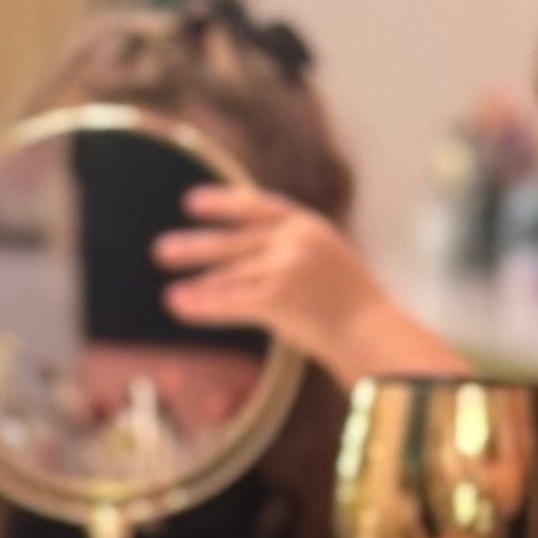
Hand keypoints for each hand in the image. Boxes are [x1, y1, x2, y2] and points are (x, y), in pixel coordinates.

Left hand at [157, 186, 416, 379]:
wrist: (375, 334)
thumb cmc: (356, 310)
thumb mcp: (331, 264)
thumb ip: (296, 252)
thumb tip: (250, 255)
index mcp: (310, 226)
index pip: (257, 207)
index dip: (222, 203)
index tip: (190, 203)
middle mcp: (296, 240)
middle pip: (234, 241)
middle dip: (196, 247)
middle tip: (161, 251)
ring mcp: (286, 267)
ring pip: (229, 273)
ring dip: (195, 281)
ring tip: (166, 290)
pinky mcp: (278, 298)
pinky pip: (229, 300)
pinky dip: (201, 305)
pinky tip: (179, 306)